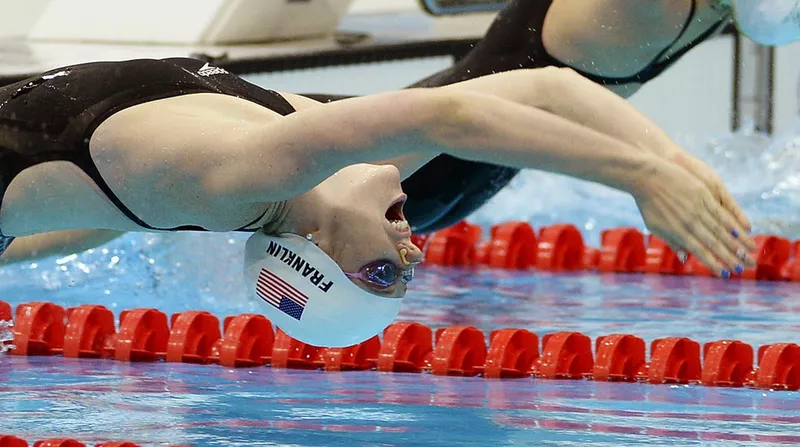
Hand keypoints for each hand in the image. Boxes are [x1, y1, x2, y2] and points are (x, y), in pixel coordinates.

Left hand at [631, 159, 756, 277]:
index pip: (700, 252)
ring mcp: (697, 208)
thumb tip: (684, 258)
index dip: (714, 263)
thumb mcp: (655, 226)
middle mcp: (690, 222)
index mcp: (678, 232)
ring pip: (721, 228)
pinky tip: (745, 229)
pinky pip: (721, 210)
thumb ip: (672, 242)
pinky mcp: (702, 194)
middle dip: (733, 256)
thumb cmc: (649, 203)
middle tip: (748, 266)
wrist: (647, 177)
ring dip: (738, 240)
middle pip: (715, 242)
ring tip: (752, 251)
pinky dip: (734, 221)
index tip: (726, 274)